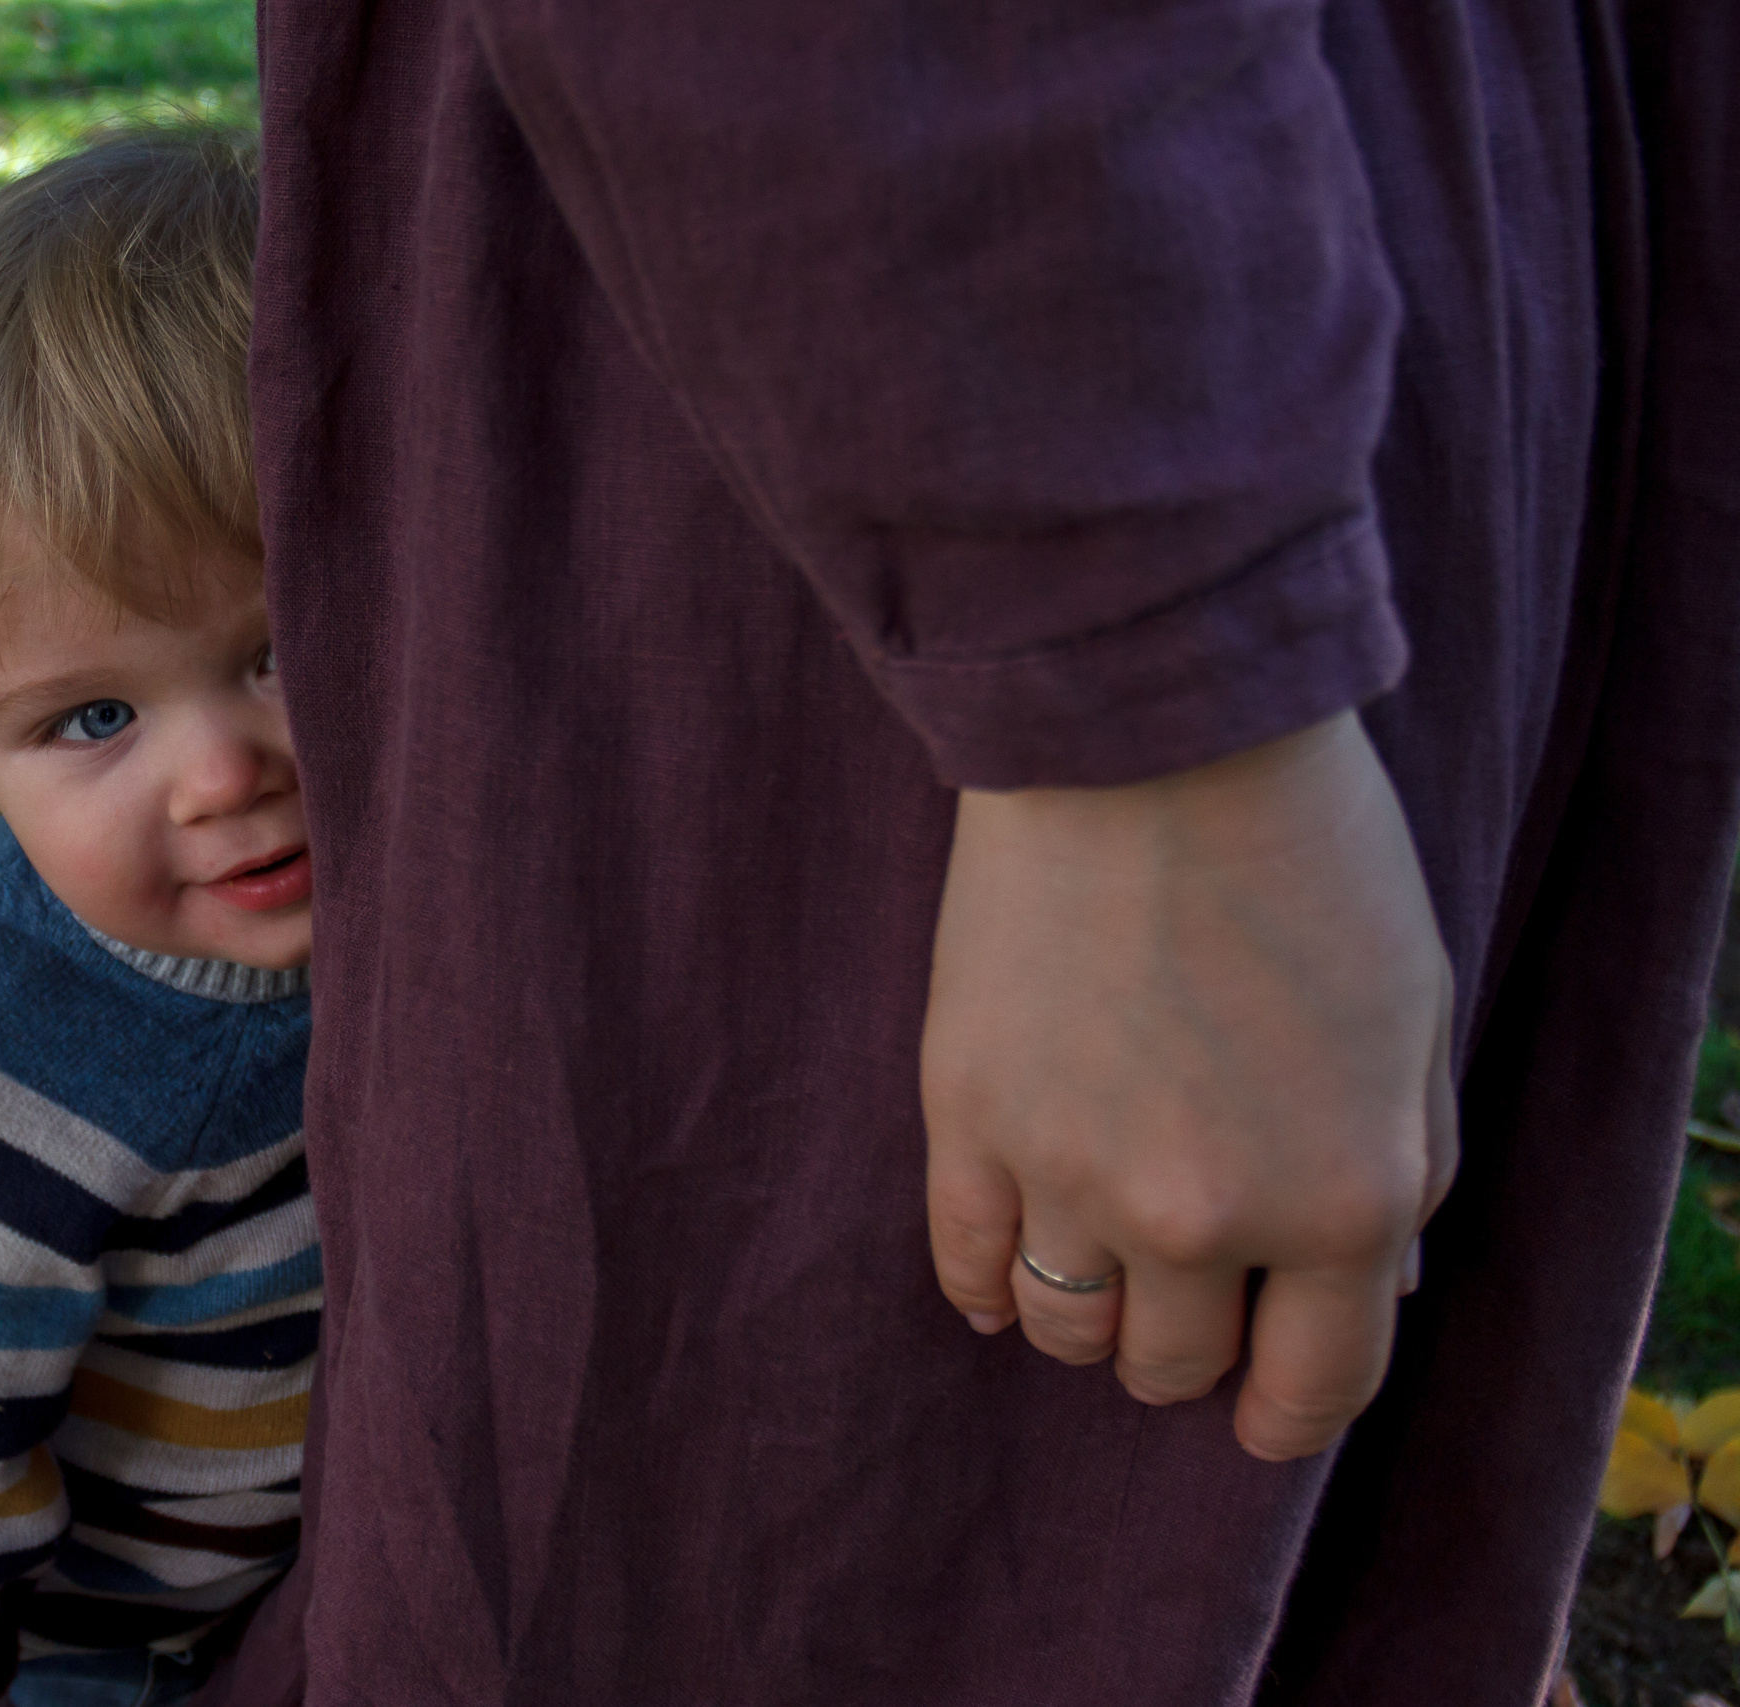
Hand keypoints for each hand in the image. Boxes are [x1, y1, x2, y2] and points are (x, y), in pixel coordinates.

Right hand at [921, 712, 1456, 1460]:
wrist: (1147, 738)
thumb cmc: (1306, 854)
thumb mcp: (1417, 1015)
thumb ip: (1409, 1167)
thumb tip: (1374, 1283)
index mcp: (1343, 1199)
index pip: (1313, 1384)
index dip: (1288, 1411)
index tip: (1263, 1407)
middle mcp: (1203, 1216)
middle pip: (1172, 1366)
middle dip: (1187, 1345)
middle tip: (1183, 1290)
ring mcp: (1070, 1175)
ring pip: (1065, 1330)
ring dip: (1087, 1317)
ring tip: (1095, 1261)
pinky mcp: (966, 1120)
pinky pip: (966, 1264)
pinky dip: (987, 1287)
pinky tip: (1004, 1273)